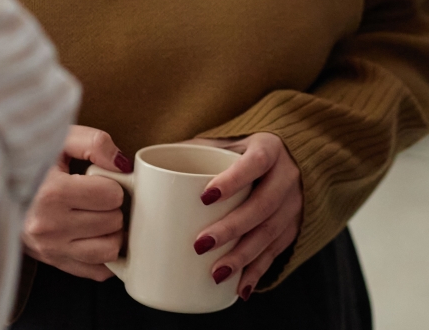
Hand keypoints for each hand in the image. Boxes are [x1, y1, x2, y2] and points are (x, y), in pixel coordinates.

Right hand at [23, 126, 132, 279]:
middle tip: (96, 198)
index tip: (98, 181)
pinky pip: (97, 271)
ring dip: (110, 232)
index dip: (111, 185)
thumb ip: (93, 144)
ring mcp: (51, 249)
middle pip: (112, 222)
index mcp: (52, 194)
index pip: (111, 196)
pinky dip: (104, 256)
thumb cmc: (29, 165)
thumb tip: (123, 165)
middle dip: (111, 207)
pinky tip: (95, 236)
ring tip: (97, 216)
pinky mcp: (53, 262)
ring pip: (109, 250)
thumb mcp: (57, 141)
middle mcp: (50, 226)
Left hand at [187, 132, 301, 297]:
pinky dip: (257, 272)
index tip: (205, 197)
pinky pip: (275, 252)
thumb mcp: (224, 141)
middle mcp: (286, 176)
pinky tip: (240, 288)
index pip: (255, 162)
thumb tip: (136, 168)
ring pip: (270, 233)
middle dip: (232, 228)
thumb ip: (190, 149)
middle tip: (200, 244)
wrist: (292, 158)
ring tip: (216, 272)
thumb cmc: (244, 151)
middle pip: (262, 205)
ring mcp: (293, 204)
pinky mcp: (292, 227)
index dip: (233, 180)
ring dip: (243, 256)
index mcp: (269, 148)